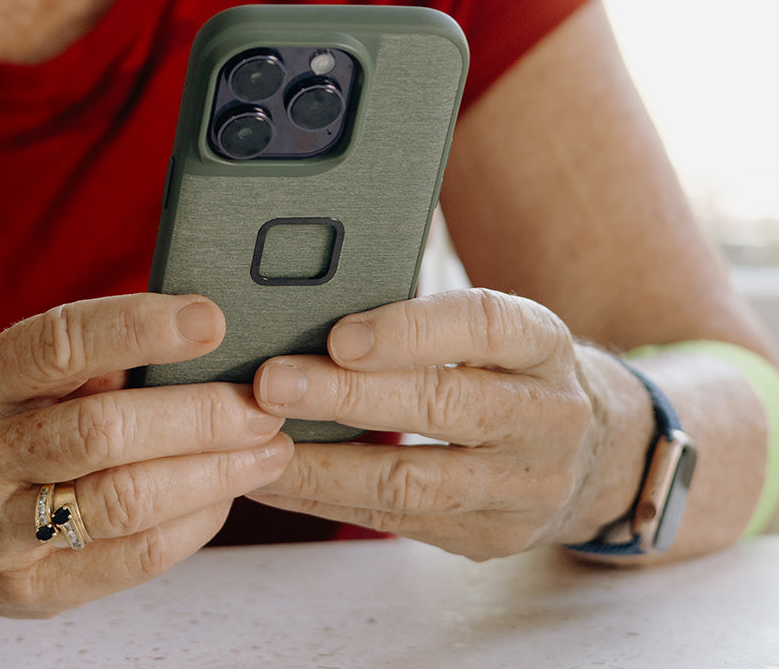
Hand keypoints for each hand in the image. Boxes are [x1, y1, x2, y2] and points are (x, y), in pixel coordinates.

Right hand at [0, 294, 292, 615]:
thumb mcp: (16, 373)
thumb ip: (91, 355)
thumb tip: (203, 332)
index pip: (58, 344)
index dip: (139, 328)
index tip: (211, 319)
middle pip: (103, 431)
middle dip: (200, 415)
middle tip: (262, 402)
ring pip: (126, 500)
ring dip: (215, 471)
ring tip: (269, 447)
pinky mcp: (33, 591)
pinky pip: (136, 556)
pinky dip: (196, 519)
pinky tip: (225, 491)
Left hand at [248, 288, 630, 560]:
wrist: (587, 453)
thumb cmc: (508, 371)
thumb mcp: (492, 330)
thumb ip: (423, 320)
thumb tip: (310, 306)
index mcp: (542, 344)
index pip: (483, 327)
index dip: (410, 330)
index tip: (339, 334)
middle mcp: (545, 416)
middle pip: (444, 405)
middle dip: (347, 395)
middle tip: (272, 383)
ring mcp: (522, 486)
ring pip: (414, 480)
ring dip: (324, 463)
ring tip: (256, 442)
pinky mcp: (490, 536)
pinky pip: (396, 521)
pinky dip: (326, 499)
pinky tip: (273, 480)